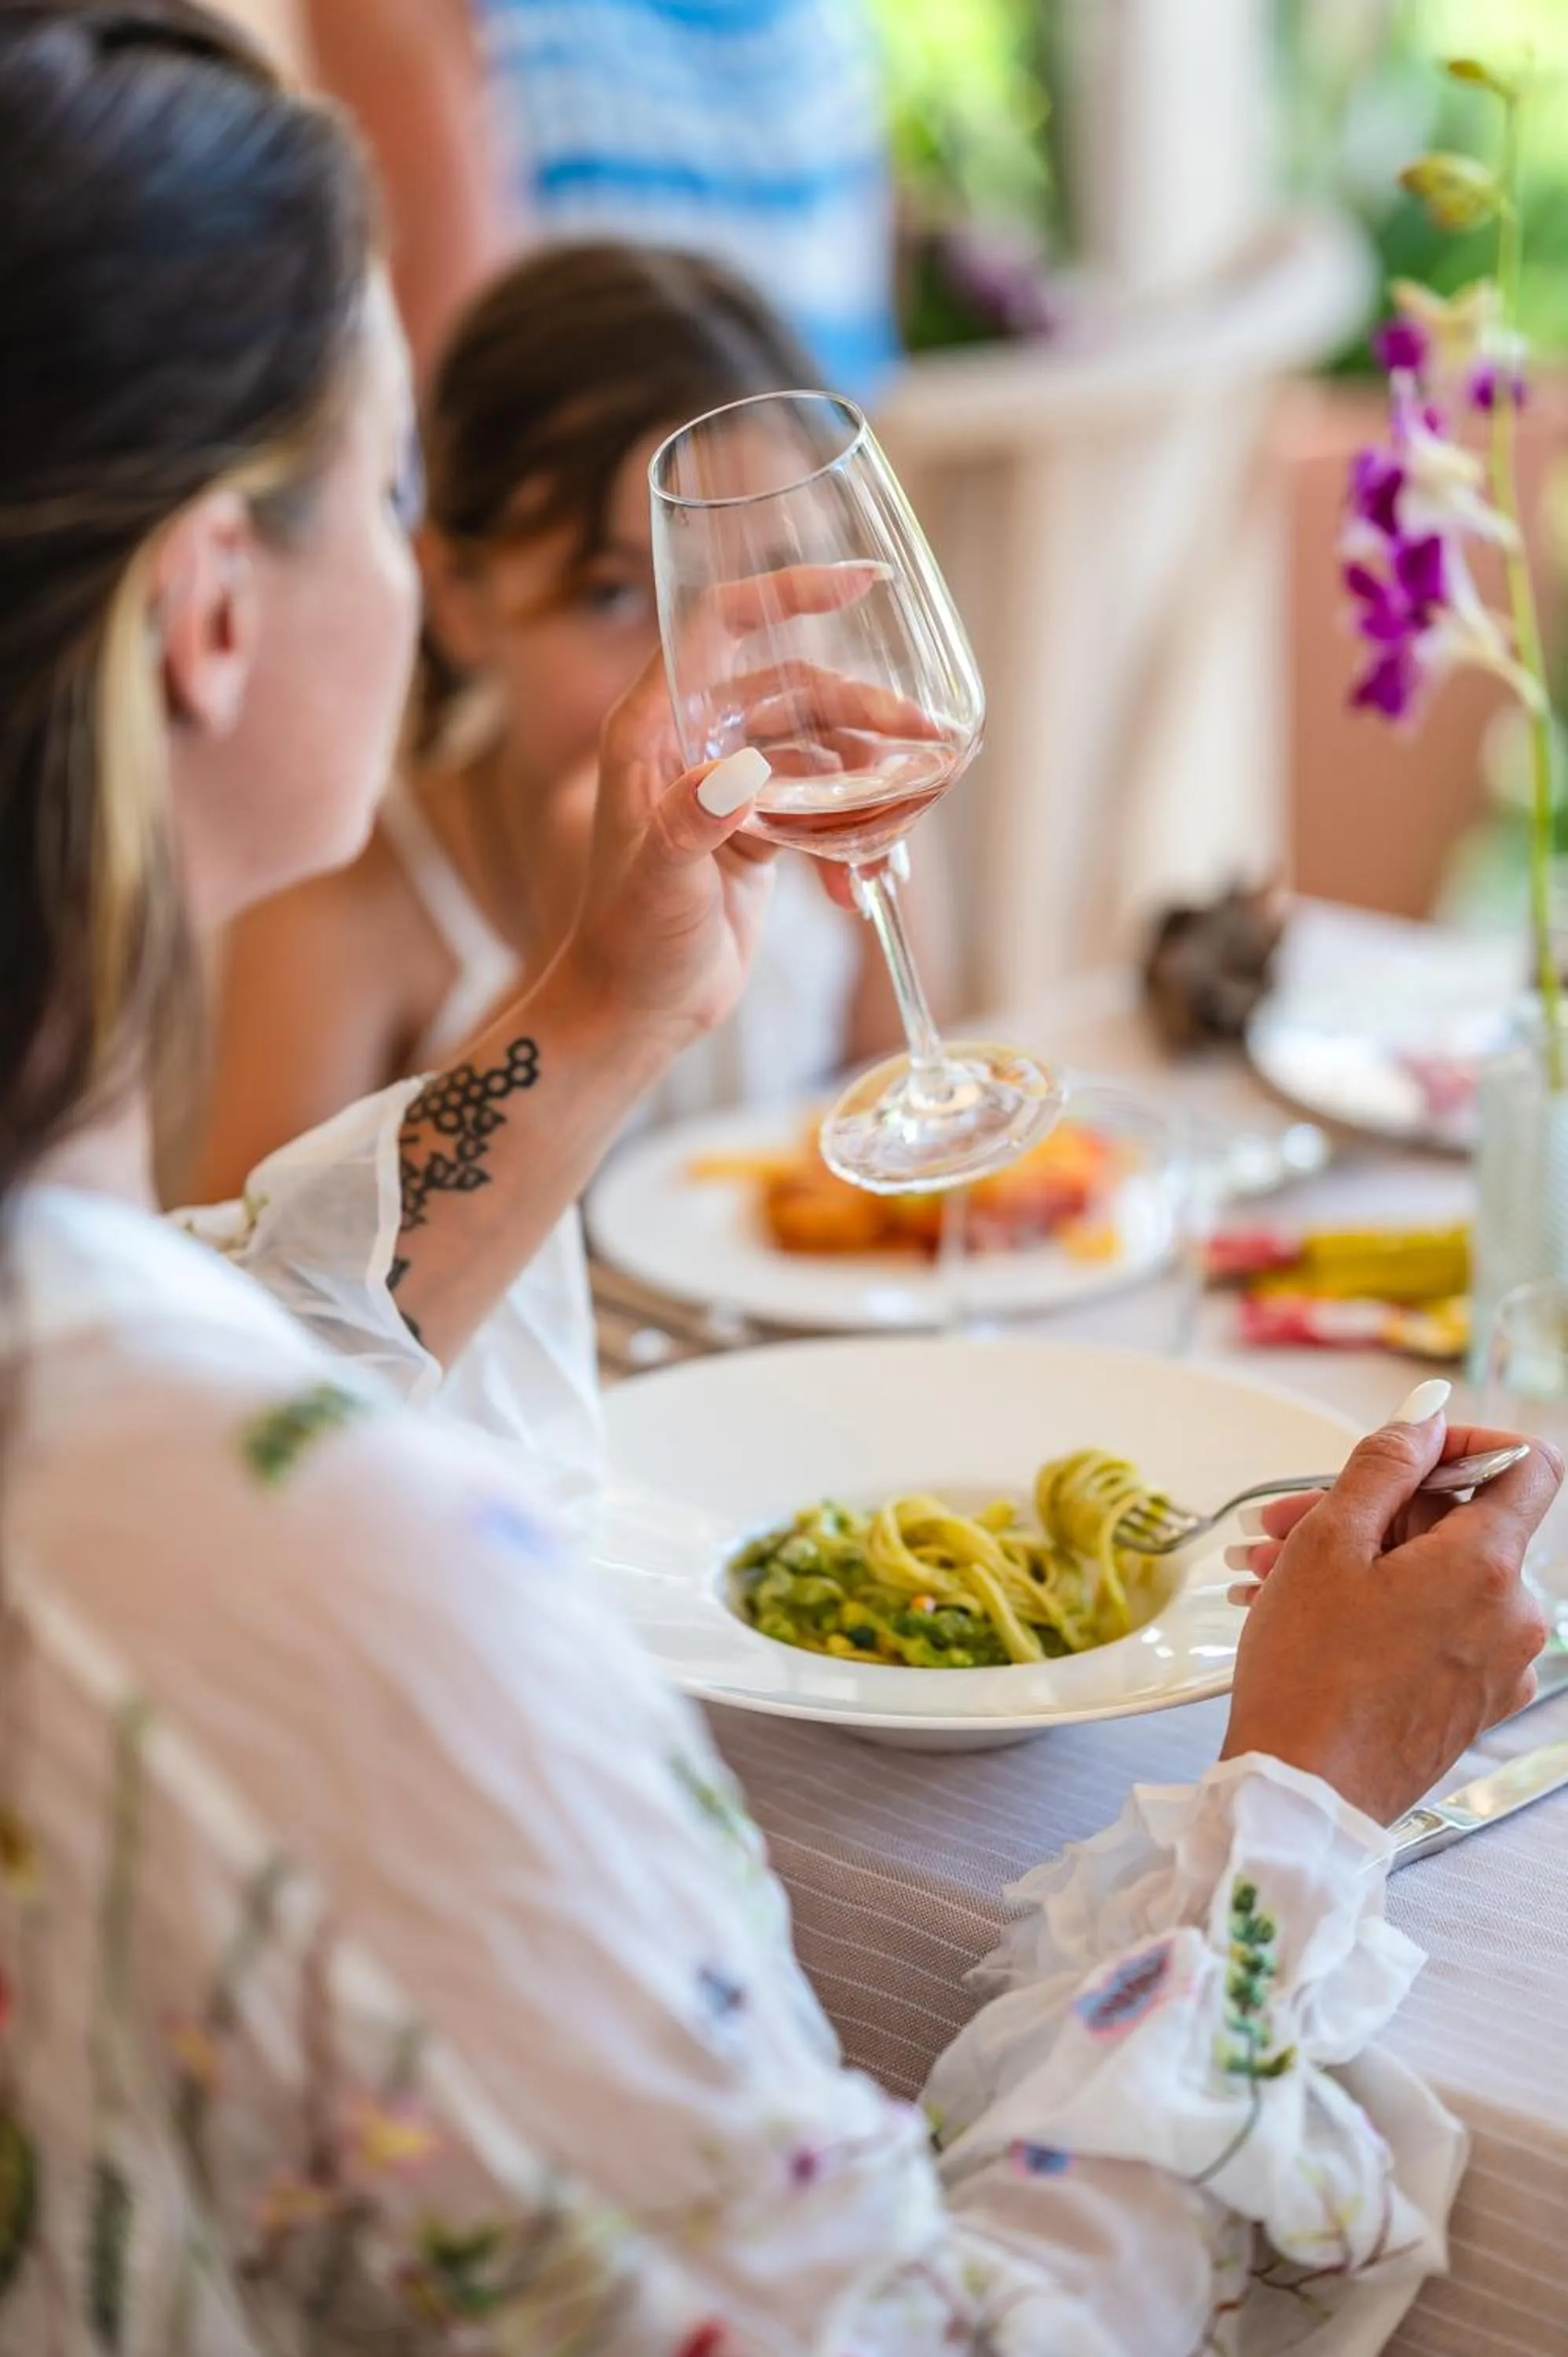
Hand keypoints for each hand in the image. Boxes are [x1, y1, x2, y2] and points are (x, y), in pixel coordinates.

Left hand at [563, 563, 905, 1047]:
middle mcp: (694, 743)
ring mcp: (732, 786)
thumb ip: (689, 823)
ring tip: (904, 831)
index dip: (787, 591)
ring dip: (872, 784)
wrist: (637, 1012)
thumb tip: (739, 778)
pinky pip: (827, 810)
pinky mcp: (761, 830)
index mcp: (655, 728)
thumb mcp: (658, 881)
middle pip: (798, 692)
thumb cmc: (630, 944)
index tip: (861, 581)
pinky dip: (855, 842)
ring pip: (823, 752)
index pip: (721, 626)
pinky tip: (864, 890)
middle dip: (866, 713)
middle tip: (926, 741)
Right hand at [1220, 1402, 1560, 1823]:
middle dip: (1369, 1508)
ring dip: (1358, 1559)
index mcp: (1488, 1566)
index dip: (1465, 1441)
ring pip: (1435, 1576)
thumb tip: (1424, 1413)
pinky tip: (1300, 1613)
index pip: (1526, 1465)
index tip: (1405, 1452)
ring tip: (1270, 1570)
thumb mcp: (1329, 1542)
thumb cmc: (1310, 1676)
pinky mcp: (1472, 1704)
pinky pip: (1434, 1628)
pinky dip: (1378, 1609)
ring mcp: (1497, 1666)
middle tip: (1285, 1519)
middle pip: (1458, 1522)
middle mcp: (1512, 1617)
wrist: (1302, 1796)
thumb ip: (1383, 1463)